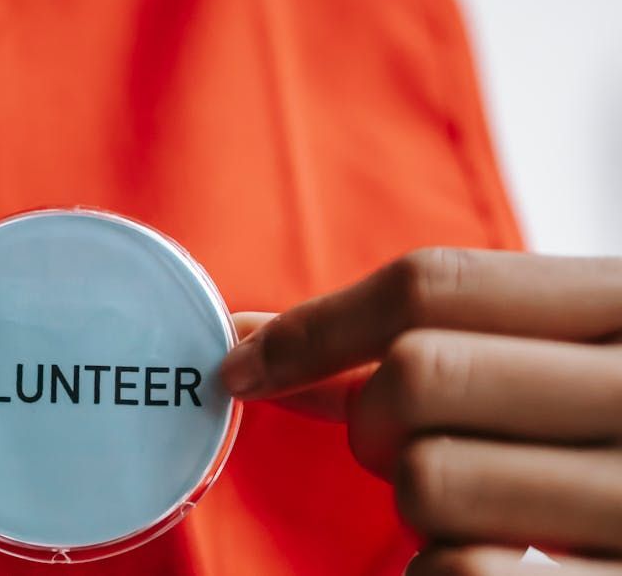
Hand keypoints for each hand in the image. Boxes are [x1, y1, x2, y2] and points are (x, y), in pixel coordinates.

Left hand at [222, 249, 621, 574]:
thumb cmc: (621, 426)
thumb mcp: (568, 358)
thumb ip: (443, 341)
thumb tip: (268, 349)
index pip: (432, 284)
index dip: (314, 326)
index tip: (246, 364)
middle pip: (416, 377)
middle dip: (371, 420)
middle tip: (400, 446)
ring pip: (428, 479)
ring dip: (414, 504)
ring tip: (472, 507)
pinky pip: (464, 575)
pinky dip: (435, 572)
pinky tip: (476, 560)